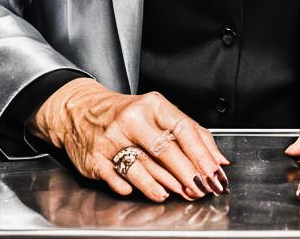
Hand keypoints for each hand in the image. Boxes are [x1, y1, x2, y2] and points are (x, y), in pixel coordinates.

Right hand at [29, 79, 229, 202]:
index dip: (202, 154)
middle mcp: (132, 119)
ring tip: (178, 193)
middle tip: (201, 189)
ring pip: (142, 165)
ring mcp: (112, 139)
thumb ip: (190, 133)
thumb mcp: (157, 113)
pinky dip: (134, 187)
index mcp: (152, 105)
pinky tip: (149, 192)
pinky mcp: (95, 158)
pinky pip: (116, 176)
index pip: (183, 129)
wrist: (80, 110)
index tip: (215, 173)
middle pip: (165, 149)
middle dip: (187, 173)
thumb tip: (218, 159)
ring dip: (164, 183)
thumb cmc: (126, 114)